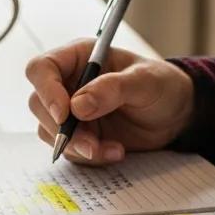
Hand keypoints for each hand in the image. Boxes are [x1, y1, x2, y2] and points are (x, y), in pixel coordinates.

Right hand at [25, 40, 194, 164]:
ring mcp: (71, 111)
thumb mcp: (144, 81)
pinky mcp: (79, 135)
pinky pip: (69, 150)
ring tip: (112, 149)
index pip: (42, 69)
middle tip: (90, 143)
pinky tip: (116, 151)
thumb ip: (112, 89)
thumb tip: (77, 106)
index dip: (46, 91)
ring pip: (49, 131)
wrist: (176, 114)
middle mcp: (68, 83)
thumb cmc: (161, 85)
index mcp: (78, 58)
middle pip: (39, 104)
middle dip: (61, 128)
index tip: (64, 114)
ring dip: (77, 147)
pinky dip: (90, 156)